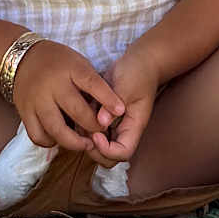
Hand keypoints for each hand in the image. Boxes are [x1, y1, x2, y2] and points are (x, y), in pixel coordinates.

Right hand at [11, 41, 124, 153]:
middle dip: (94, 126)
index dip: (108, 99)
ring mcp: (37, 101)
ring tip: (85, 143)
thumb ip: (92, 83)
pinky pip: (39, 136)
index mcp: (69, 68)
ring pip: (57, 130)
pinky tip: (60, 138)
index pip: (92, 83)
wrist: (22, 59)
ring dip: (74, 142)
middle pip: (77, 112)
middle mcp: (52, 85)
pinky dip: (51, 142)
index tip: (121, 111)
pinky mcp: (24, 113)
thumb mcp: (78, 63)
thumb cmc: (58, 62)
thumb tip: (112, 108)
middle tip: (102, 131)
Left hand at [85, 49, 159, 168]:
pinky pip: (91, 129)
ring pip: (98, 145)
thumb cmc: (138, 73)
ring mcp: (114, 125)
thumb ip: (113, 104)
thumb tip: (101, 122)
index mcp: (134, 127)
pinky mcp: (104, 116)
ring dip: (86, 138)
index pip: (123, 153)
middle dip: (94, 150)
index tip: (96, 134)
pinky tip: (79, 110)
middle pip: (109, 156)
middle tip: (84, 132)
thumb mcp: (127, 86)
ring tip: (79, 119)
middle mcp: (124, 130)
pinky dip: (83, 125)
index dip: (108, 150)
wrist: (140, 61)